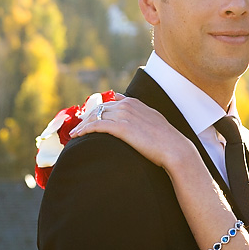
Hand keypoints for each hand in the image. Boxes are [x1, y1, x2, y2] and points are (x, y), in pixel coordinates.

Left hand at [69, 94, 196, 169]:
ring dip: (82, 125)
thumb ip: (142, 116)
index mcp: (134, 102)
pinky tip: (78, 136)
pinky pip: (96, 126)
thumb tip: (135, 120)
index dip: (98, 109)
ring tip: (74, 133)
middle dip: (86, 117)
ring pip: (95, 116)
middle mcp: (127, 105)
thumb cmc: (166, 139)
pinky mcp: (121, 127)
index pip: (110, 101)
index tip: (89, 117)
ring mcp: (124, 115)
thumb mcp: (153, 120)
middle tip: (77, 127)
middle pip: (99, 108)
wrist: (174, 148)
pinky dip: (84, 130)